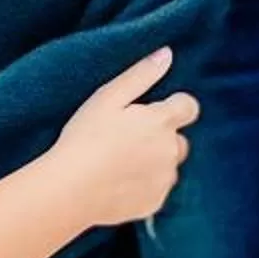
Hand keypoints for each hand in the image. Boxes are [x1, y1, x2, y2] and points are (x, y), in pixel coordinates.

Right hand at [52, 49, 198, 224]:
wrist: (70, 190)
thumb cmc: (85, 138)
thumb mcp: (108, 97)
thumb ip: (141, 74)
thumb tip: (167, 54)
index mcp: (162, 121)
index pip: (189, 107)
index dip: (175, 106)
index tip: (154, 111)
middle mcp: (170, 151)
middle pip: (178, 139)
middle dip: (161, 137)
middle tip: (128, 139)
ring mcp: (164, 179)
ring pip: (168, 166)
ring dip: (154, 162)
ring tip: (120, 163)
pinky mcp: (155, 204)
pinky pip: (157, 189)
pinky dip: (145, 186)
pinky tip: (119, 183)